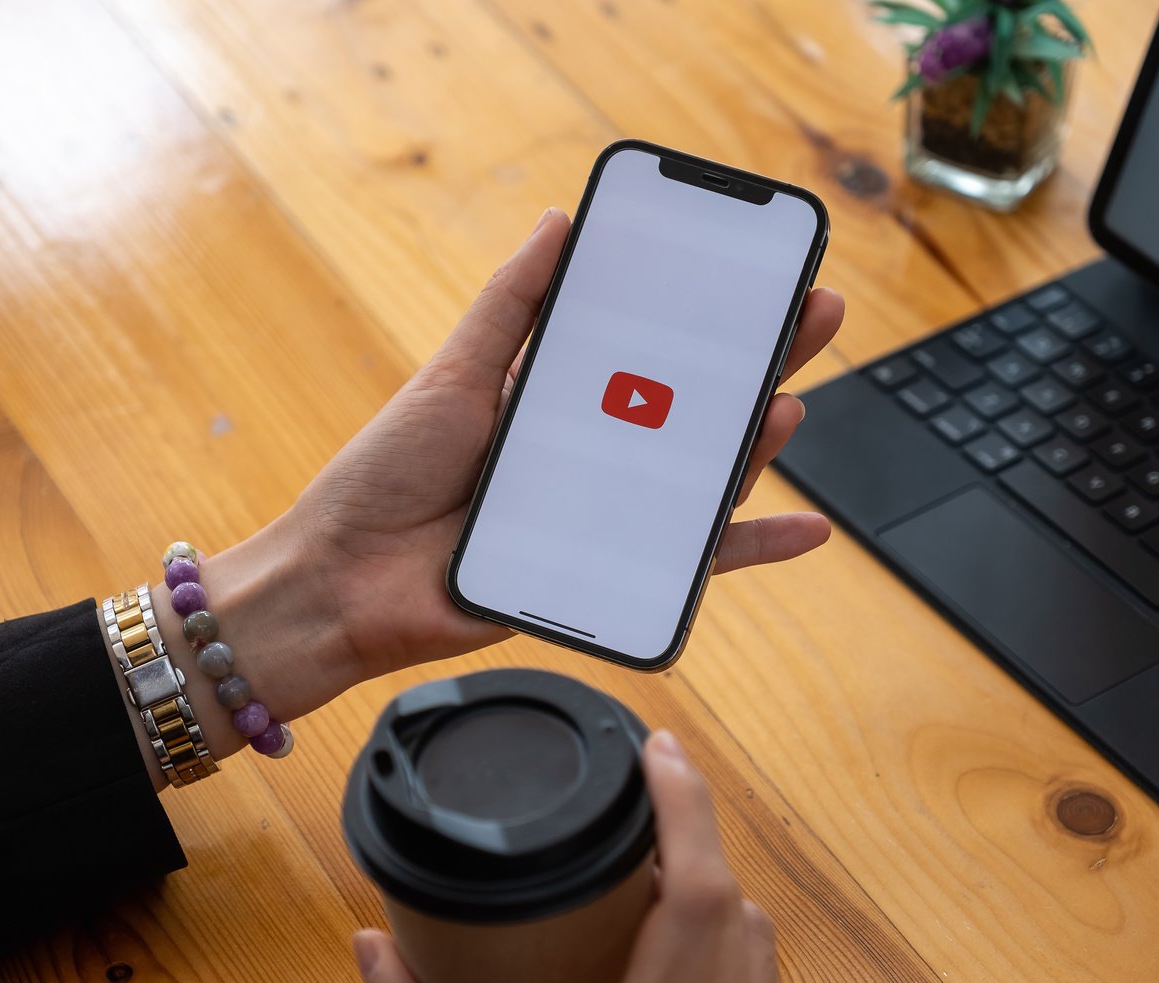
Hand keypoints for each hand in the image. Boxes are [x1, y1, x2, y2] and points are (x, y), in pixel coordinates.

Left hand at [194, 208, 843, 725]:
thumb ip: (510, 308)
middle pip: (693, 408)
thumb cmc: (386, 477)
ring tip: (790, 401)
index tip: (756, 273)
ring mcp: (603, 517)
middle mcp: (592, 458)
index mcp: (559, 404)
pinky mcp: (606, 578)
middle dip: (758, 360)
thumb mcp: (453, 375)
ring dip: (757, 444)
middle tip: (814, 313)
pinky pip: (692, 566)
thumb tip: (559, 224)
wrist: (344, 581)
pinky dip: (750, 549)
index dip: (704, 317)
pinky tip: (806, 529)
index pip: (649, 353)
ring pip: (702, 479)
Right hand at [352, 730, 779, 982]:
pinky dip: (725, 947)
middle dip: (696, 841)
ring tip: (654, 864)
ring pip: (758, 950)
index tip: (661, 751)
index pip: (699, 898)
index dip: (688, 811)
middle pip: (738, 911)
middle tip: (645, 794)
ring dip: (714, 895)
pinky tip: (670, 947)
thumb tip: (369, 944)